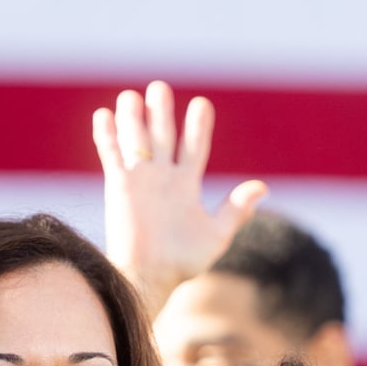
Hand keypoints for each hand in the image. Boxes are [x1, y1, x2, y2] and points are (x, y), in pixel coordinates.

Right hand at [93, 81, 268, 317]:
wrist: (149, 278)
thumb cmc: (183, 262)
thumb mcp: (217, 235)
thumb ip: (235, 209)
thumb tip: (262, 186)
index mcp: (186, 185)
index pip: (194, 147)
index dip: (198, 127)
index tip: (201, 105)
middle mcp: (162, 178)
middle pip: (162, 136)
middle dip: (161, 113)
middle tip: (159, 87)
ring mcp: (139, 181)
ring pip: (135, 141)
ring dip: (132, 118)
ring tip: (131, 96)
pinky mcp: (118, 188)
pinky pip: (111, 156)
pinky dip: (106, 136)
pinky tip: (104, 115)